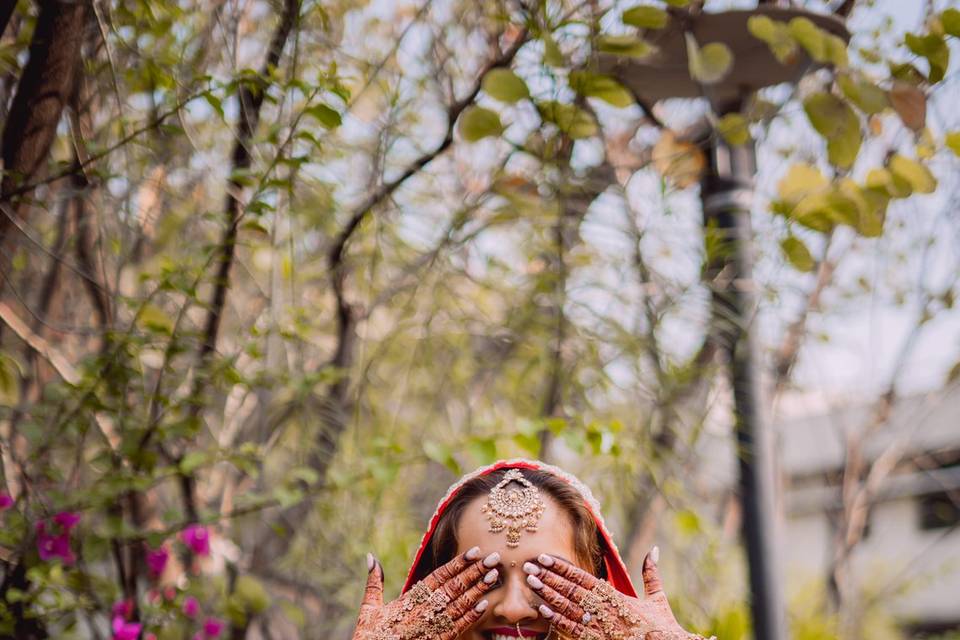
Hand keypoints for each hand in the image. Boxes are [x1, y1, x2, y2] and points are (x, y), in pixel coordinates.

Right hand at [353, 547, 499, 639]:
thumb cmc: (369, 635)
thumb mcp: (369, 607)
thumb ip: (373, 582)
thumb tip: (370, 556)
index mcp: (409, 599)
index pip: (438, 576)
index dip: (457, 563)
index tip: (474, 551)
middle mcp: (423, 611)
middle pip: (454, 587)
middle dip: (475, 572)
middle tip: (494, 558)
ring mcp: (430, 627)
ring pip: (459, 605)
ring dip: (477, 590)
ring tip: (493, 577)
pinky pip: (456, 628)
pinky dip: (470, 617)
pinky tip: (484, 606)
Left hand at [526, 548, 712, 639]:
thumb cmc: (663, 627)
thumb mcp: (657, 598)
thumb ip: (651, 573)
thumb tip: (654, 549)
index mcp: (617, 597)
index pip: (584, 578)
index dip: (562, 568)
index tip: (545, 558)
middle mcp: (606, 610)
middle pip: (571, 591)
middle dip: (549, 578)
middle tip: (529, 567)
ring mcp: (601, 627)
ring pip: (569, 609)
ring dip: (549, 595)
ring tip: (532, 584)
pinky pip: (574, 630)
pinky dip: (558, 621)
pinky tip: (544, 612)